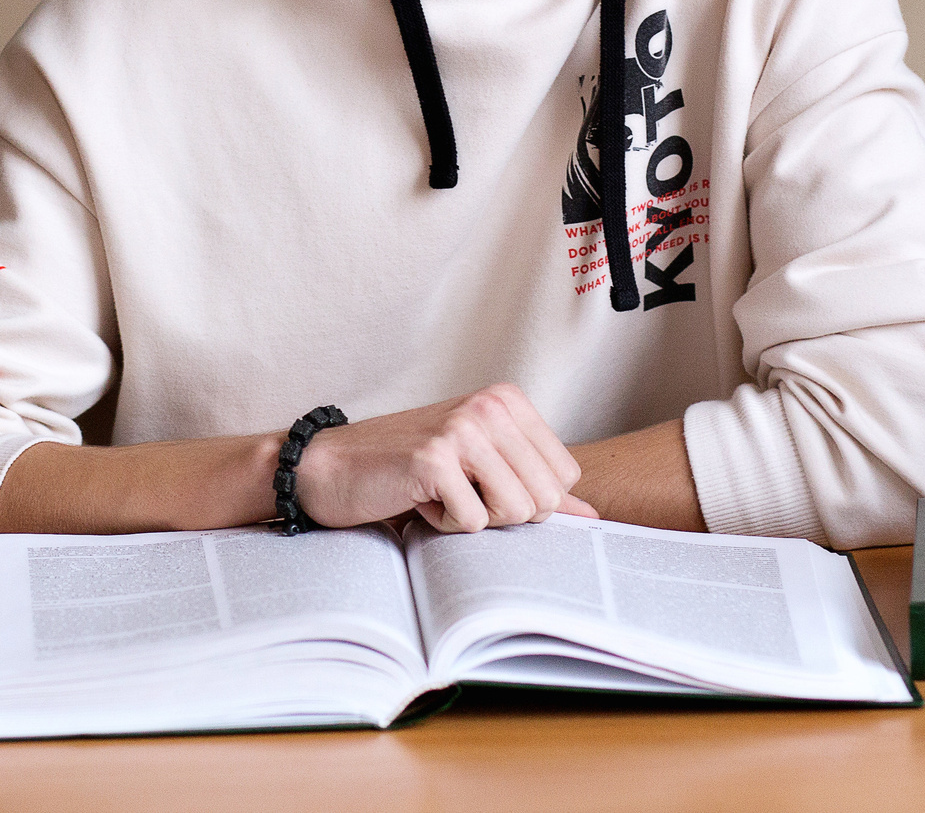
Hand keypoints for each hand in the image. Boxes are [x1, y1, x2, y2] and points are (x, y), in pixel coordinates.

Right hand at [294, 386, 596, 533]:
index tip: (479, 482)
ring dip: (473, 518)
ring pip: (516, 511)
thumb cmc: (408, 469)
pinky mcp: (434, 458)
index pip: (564, 476)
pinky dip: (443, 524)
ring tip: (439, 492)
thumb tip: (592, 514)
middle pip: (544, 498)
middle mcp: (490, 405)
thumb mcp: (480, 468)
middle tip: (458, 492)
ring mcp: (462, 428)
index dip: (525, 498)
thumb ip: (535, 487)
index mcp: (508, 400)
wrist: (333, 467)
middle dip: (502, 513)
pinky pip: (473, 522)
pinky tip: (417, 497)